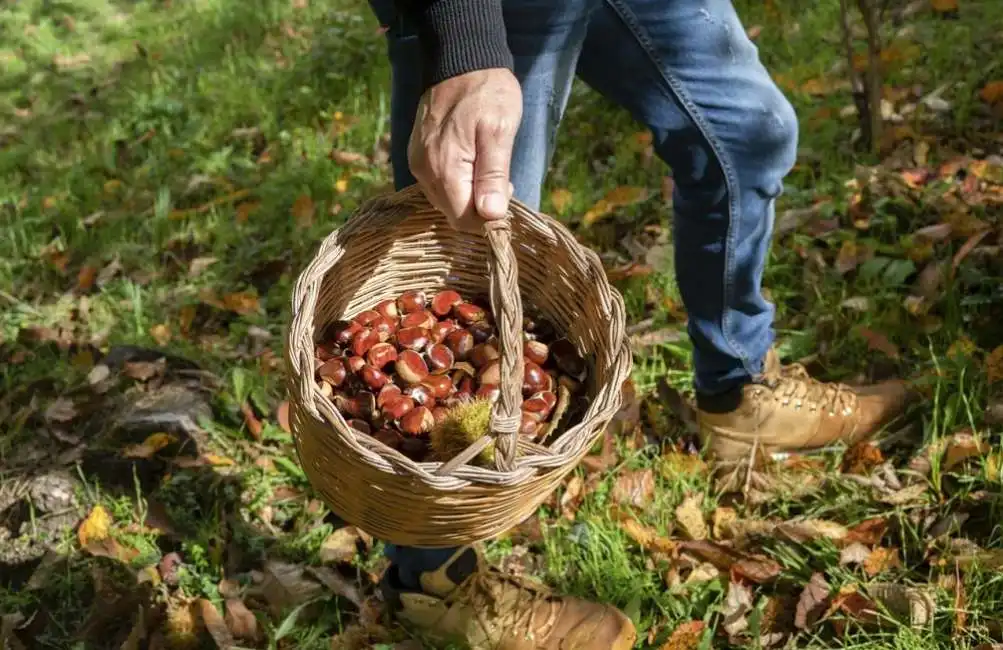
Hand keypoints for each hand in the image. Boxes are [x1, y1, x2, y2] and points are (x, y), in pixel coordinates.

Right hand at [408, 68, 521, 231]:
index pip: (463, 219)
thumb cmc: (487, 93)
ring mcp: (418, 164)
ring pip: (446, 201)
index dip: (488, 217)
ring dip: (469, 195)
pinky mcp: (418, 156)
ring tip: (488, 168)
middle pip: (453, 213)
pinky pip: (438, 185)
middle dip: (480, 206)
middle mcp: (424, 172)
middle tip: (503, 180)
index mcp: (444, 169)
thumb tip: (491, 215)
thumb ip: (493, 176)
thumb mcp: (500, 132)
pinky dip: (458, 183)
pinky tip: (472, 164)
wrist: (461, 60)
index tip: (507, 192)